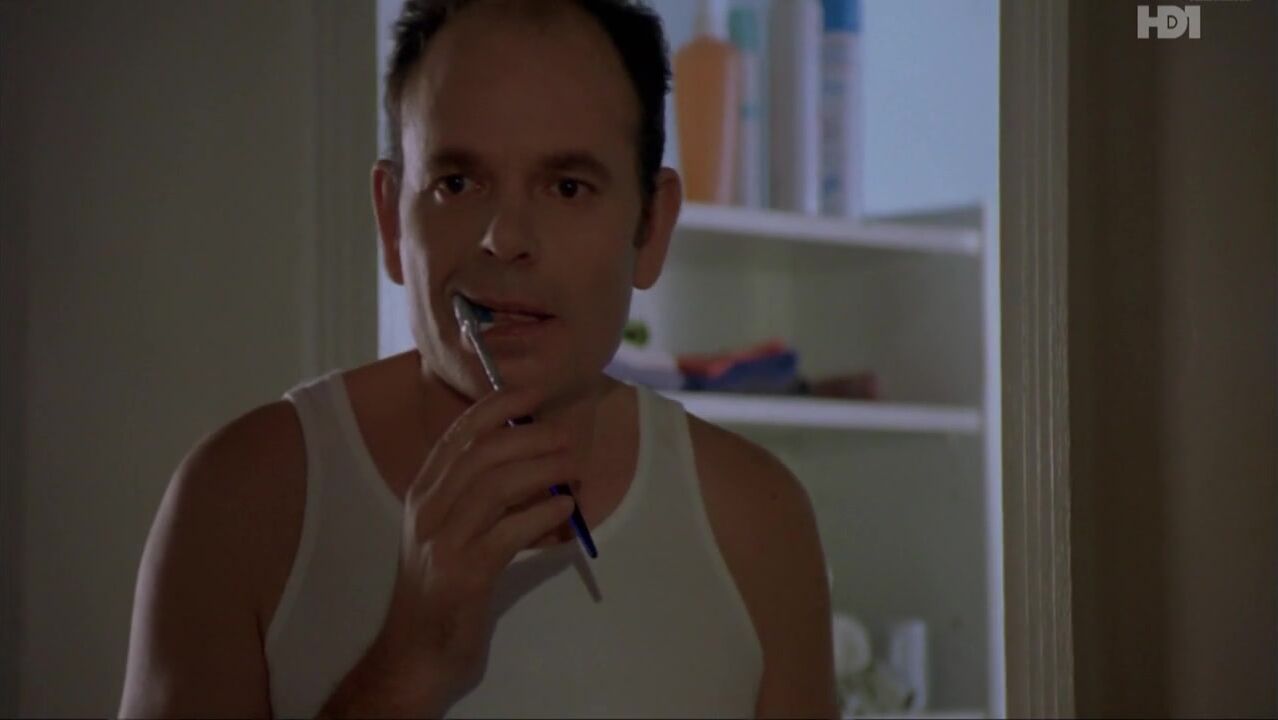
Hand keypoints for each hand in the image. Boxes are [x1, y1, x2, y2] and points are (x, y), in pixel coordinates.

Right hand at [374, 384, 579, 709]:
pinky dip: (541, 514)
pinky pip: (507, 531)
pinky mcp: (462, 573)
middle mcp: (427, 509)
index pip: (459, 435)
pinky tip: (565, 508)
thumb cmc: (444, 590)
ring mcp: (442, 541)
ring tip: (575, 468)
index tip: (531, 394)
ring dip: (542, 469)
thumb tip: (544, 468)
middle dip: (530, 437)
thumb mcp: (456, 534)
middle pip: (482, 453)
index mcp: (423, 493)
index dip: (496, 407)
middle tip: (568, 437)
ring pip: (495, 484)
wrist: (416, 653)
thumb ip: (488, 500)